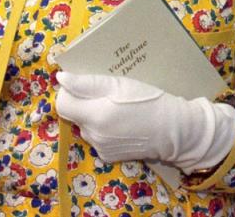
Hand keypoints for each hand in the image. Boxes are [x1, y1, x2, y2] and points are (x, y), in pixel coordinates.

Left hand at [55, 71, 234, 171]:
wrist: (174, 130)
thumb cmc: (149, 101)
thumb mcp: (120, 84)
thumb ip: (88, 83)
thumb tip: (61, 78)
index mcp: (94, 115)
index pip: (62, 103)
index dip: (70, 91)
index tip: (85, 85)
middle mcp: (92, 135)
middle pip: (75, 114)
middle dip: (85, 103)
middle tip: (108, 94)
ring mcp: (99, 148)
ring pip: (86, 126)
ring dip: (95, 116)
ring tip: (119, 108)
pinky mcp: (108, 156)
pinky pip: (97, 137)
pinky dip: (104, 129)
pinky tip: (123, 123)